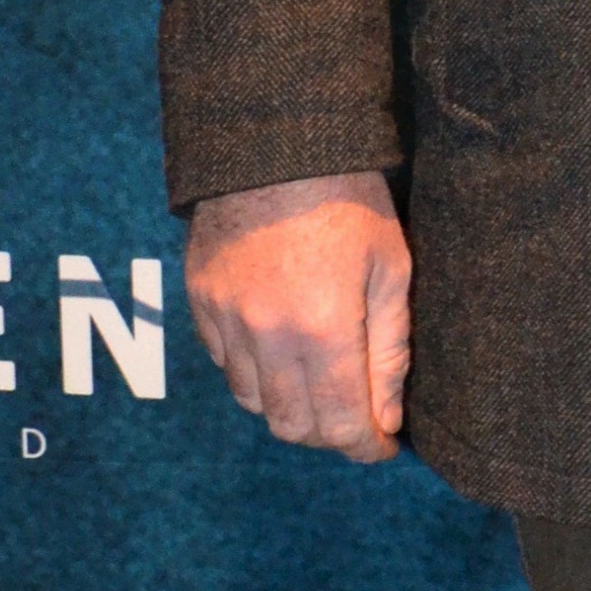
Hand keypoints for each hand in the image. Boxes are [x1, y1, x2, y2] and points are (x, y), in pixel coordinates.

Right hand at [184, 174, 411, 462]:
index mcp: (323, 331)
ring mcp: (225, 320)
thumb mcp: (392, 271)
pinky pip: (224, 364)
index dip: (365, 448)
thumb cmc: (348, 202)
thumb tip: (386, 420)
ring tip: (319, 384)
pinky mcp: (199, 302)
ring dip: (288, 407)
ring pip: (252, 402)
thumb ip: (389, 353)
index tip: (382, 446)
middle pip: (291, 425)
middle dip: (328, 434)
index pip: (341, 425)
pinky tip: (281, 348)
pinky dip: (254, 372)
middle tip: (355, 418)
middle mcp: (266, 337)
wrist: (275, 143)